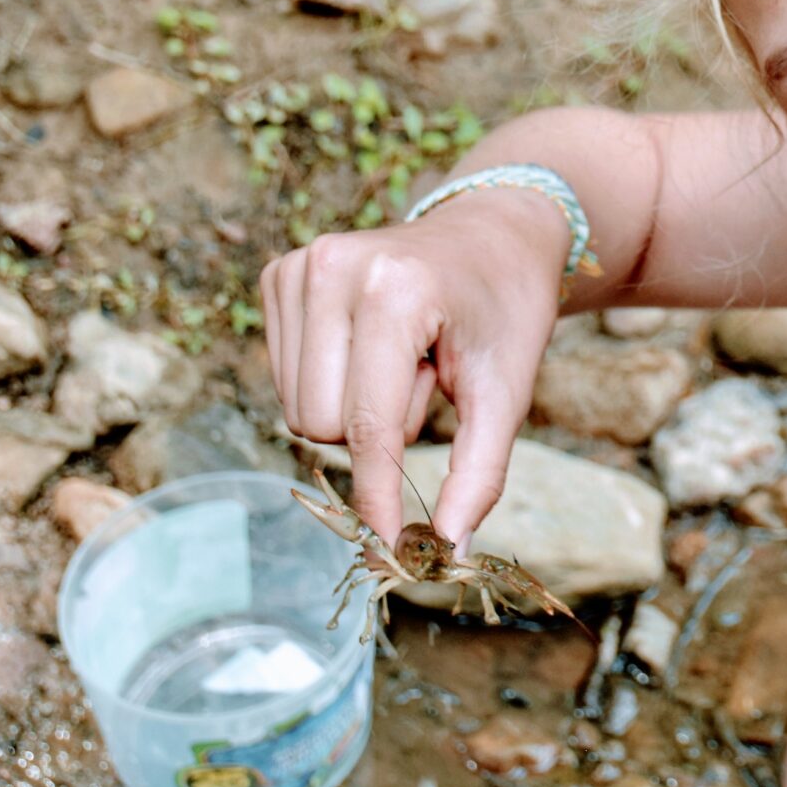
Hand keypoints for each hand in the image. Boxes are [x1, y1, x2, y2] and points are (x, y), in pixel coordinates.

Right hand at [259, 190, 567, 545]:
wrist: (494, 235)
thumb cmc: (506, 312)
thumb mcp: (508, 392)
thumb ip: (479, 473)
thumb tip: (448, 551)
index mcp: (396, 291)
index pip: (366, 425)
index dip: (378, 493)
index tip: (386, 545)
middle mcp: (332, 269)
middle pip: (320, 426)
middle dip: (376, 430)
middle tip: (426, 378)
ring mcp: (297, 266)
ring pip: (297, 410)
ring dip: (353, 407)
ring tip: (403, 357)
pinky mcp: (278, 273)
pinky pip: (284, 380)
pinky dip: (331, 383)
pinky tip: (372, 344)